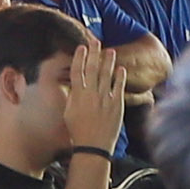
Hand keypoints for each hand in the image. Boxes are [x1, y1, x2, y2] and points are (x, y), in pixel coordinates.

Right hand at [62, 41, 128, 156]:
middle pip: (92, 69)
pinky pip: (118, 87)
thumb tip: (75, 85)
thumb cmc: (78, 131)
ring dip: (108, 62)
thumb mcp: (69, 112)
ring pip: (106, 75)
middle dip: (94, 54)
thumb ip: (73, 97)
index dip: (79, 58)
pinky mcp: (116, 105)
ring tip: (110, 51)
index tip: (81, 48)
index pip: (77, 72)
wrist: (93, 146)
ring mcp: (104, 99)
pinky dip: (120, 77)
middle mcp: (91, 94)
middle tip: (96, 42)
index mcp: (77, 96)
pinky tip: (121, 69)